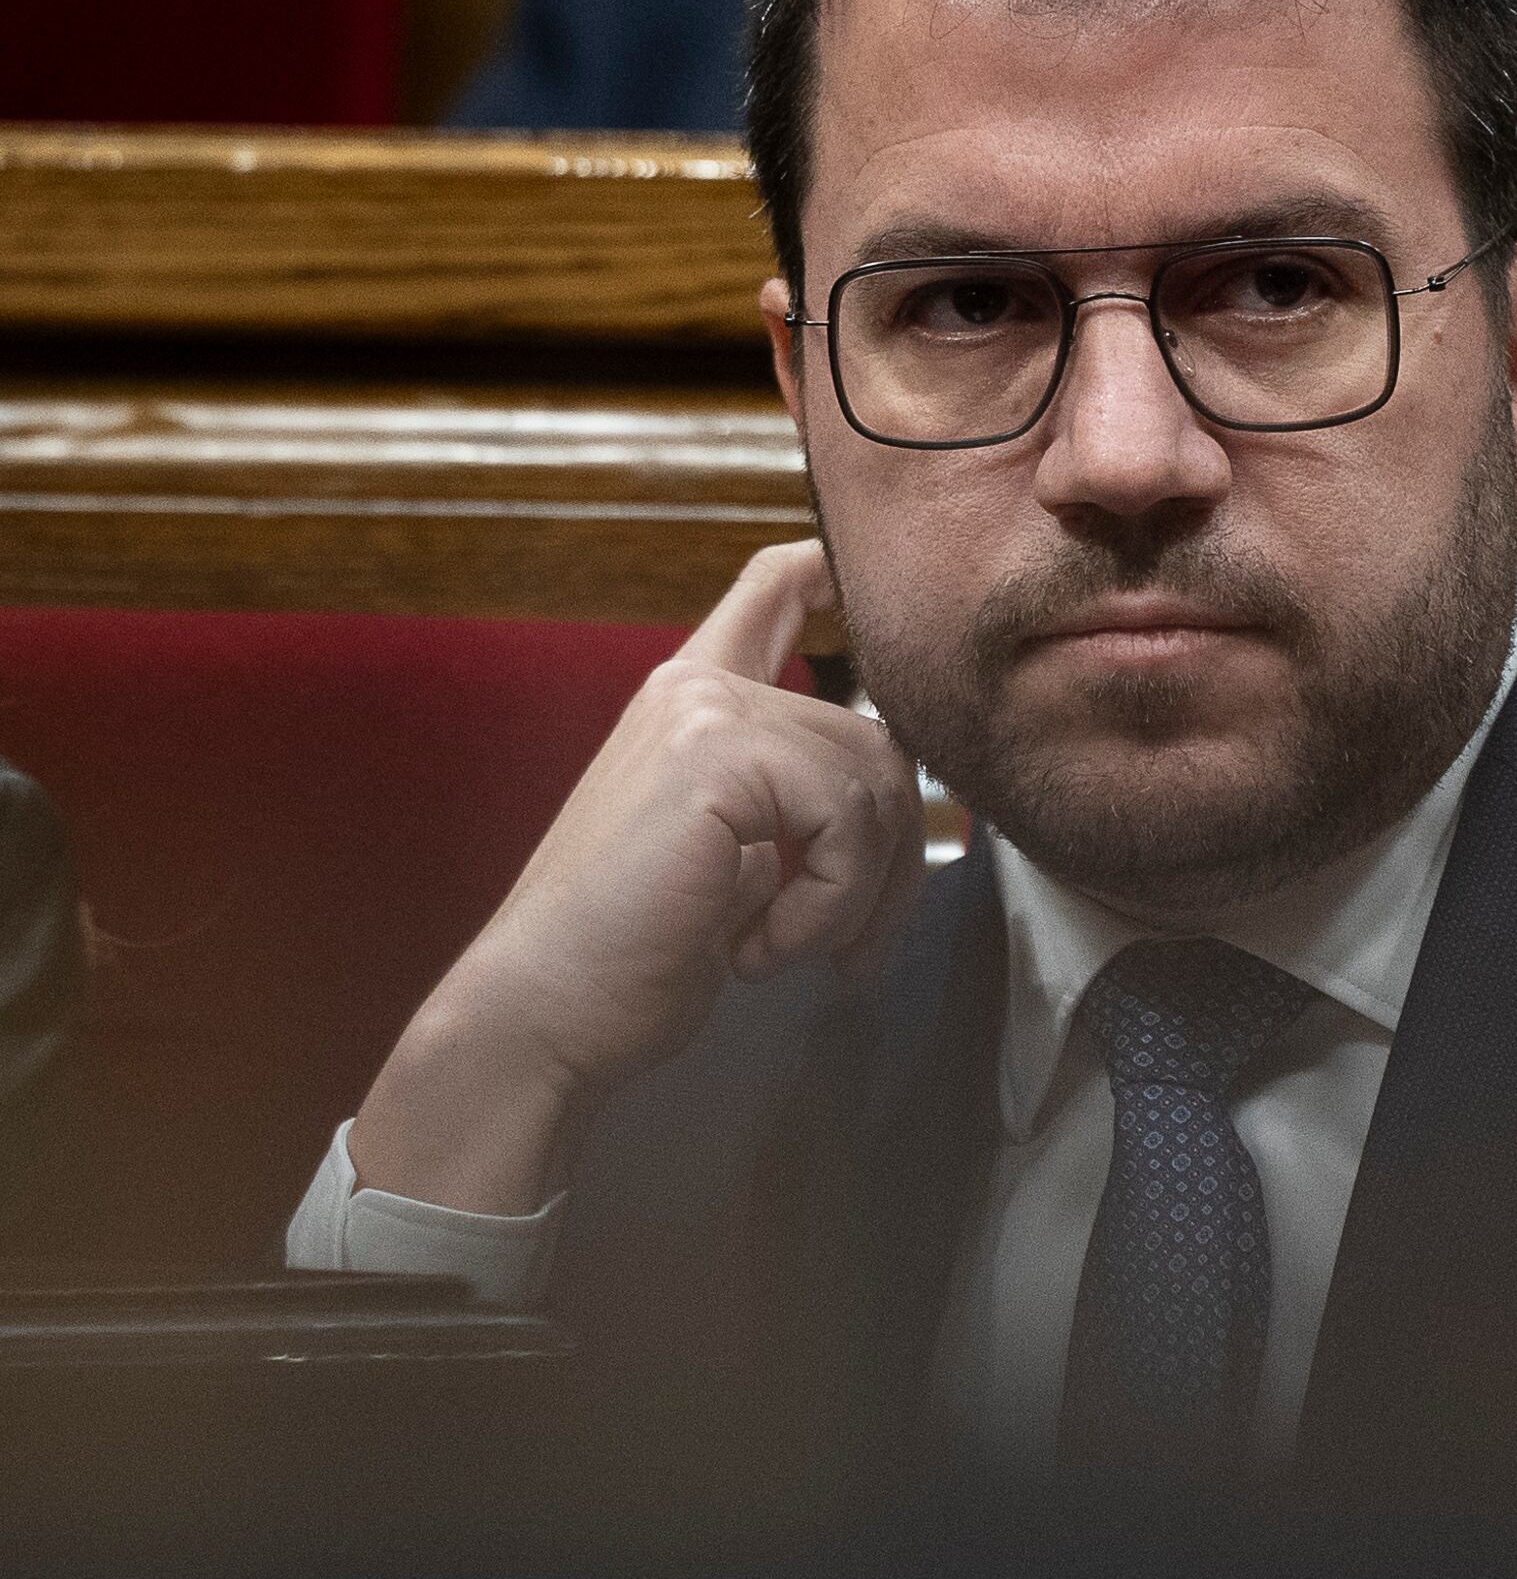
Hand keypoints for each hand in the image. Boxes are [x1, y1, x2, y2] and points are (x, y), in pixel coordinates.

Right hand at [348, 543, 925, 1214]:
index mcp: (689, 701)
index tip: (856, 570)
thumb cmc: (633, 951)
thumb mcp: (734, 857)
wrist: (544, 1008)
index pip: (769, 593)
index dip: (833, 571)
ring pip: (874, 785)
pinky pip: (846, 823)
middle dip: (895, 857)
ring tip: (790, 949)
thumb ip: (795, 802)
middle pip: (876, 738)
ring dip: (858, 896)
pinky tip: (756, 947)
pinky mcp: (717, 755)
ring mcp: (704, 714)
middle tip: (853, 948)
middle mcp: (696, 690)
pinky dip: (827, 906)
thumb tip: (910, 794)